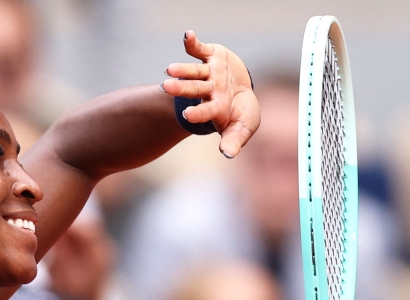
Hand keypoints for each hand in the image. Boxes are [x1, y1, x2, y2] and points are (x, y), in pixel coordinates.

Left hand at [161, 30, 260, 157]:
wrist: (242, 92)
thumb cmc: (242, 113)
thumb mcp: (244, 127)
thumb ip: (235, 139)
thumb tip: (228, 154)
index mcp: (215, 108)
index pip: (204, 111)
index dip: (197, 113)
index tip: (187, 114)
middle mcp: (209, 90)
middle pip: (193, 89)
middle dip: (181, 88)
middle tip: (165, 87)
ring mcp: (209, 73)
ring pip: (193, 72)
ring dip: (182, 70)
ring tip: (169, 69)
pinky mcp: (211, 56)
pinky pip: (199, 49)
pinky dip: (192, 42)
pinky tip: (187, 35)